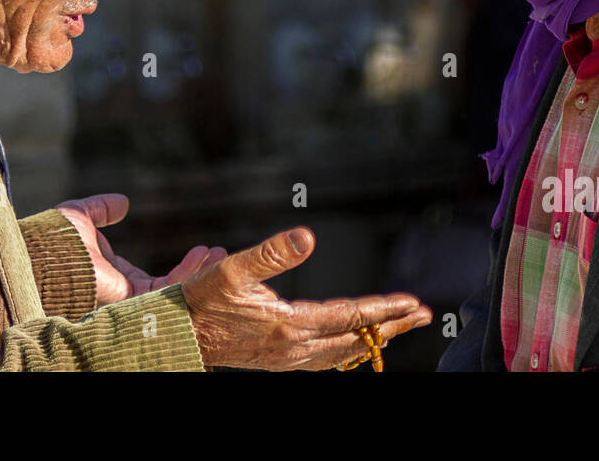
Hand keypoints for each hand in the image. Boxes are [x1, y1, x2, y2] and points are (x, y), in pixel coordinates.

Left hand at [56, 193, 226, 305]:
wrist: (48, 253)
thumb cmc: (56, 239)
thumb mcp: (82, 216)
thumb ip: (102, 209)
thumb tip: (123, 202)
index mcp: (115, 278)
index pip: (155, 279)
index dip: (181, 267)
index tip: (202, 248)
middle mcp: (124, 293)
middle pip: (171, 288)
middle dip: (198, 273)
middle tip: (218, 253)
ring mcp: (129, 299)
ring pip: (175, 291)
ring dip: (200, 272)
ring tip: (220, 253)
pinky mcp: (133, 299)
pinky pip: (169, 291)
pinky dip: (189, 273)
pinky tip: (203, 254)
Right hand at [180, 226, 432, 369]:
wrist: (173, 338)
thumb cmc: (199, 301)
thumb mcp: (230, 270)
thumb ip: (271, 253)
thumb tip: (307, 236)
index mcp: (290, 325)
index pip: (350, 316)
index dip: (384, 309)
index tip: (416, 302)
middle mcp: (294, 347)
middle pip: (355, 338)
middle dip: (392, 327)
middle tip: (425, 316)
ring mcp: (286, 358)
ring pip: (342, 353)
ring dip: (372, 339)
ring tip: (397, 329)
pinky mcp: (276, 360)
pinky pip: (324, 359)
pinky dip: (346, 350)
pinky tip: (349, 345)